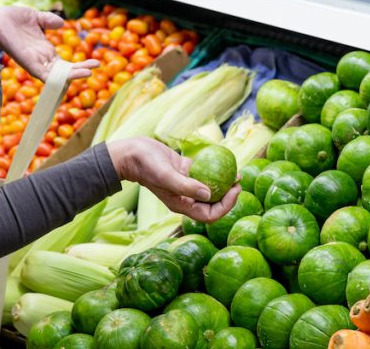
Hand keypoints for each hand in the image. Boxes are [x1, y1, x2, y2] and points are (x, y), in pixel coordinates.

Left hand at [0, 6, 97, 81]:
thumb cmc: (11, 19)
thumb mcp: (35, 17)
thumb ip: (48, 20)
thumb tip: (61, 24)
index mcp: (44, 51)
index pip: (65, 64)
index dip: (80, 64)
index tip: (96, 62)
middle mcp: (41, 59)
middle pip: (64, 71)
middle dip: (80, 70)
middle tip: (97, 66)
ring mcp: (35, 62)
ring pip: (57, 75)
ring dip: (73, 75)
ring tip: (89, 72)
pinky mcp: (28, 63)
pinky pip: (44, 74)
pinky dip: (57, 77)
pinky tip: (68, 77)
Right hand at [107, 137, 239, 222]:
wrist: (131, 153)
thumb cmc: (146, 165)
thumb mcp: (166, 175)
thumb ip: (186, 187)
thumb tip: (209, 194)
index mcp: (181, 205)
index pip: (209, 215)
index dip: (226, 206)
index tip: (234, 190)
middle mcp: (185, 198)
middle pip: (213, 204)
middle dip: (228, 195)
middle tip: (238, 180)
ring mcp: (185, 185)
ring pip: (210, 188)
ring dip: (223, 183)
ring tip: (235, 172)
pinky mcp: (184, 171)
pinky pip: (203, 173)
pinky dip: (214, 169)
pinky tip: (223, 160)